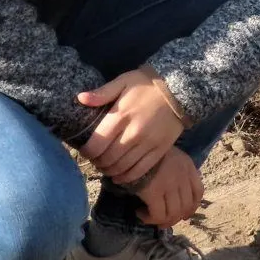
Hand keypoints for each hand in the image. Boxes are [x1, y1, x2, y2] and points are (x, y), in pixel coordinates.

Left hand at [78, 69, 185, 184]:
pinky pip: (139, 170)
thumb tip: (80, 98)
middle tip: (95, 159)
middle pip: (107, 159)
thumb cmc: (146, 84)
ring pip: (121, 167)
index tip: (85, 150)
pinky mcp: (159, 151)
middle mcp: (133, 133)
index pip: (96, 144)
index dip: (87, 152)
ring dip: (109, 171)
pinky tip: (119, 176)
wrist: (178, 89)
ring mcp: (147, 144)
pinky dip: (126, 177)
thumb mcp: (123, 81)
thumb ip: (102, 93)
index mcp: (120, 116)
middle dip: (97, 162)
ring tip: (105, 166)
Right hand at [133, 147, 203, 228]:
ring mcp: (169, 184)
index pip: (198, 192)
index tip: (183, 215)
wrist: (131, 146)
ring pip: (173, 214)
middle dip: (175, 218)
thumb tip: (180, 194)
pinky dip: (150, 219)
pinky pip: (158, 215)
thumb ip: (178, 171)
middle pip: (186, 206)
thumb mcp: (169, 155)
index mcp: (187, 165)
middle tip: (162, 220)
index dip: (192, 207)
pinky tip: (140, 213)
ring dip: (162, 221)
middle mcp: (182, 176)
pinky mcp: (154, 192)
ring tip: (149, 218)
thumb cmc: (146, 152)